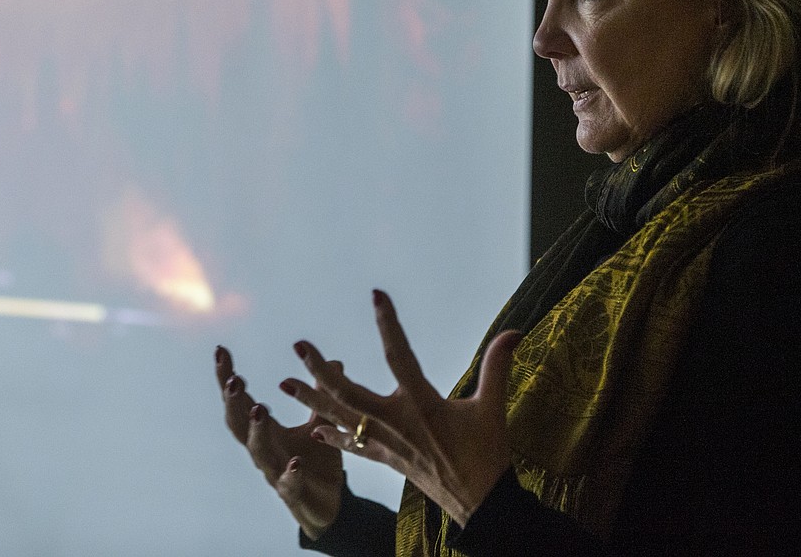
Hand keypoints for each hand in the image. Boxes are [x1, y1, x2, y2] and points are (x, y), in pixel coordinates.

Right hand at [215, 345, 343, 539]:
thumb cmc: (317, 461)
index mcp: (267, 430)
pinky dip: (290, 474)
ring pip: (259, 452)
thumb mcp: (321, 424)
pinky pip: (289, 484)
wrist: (329, 505)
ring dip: (257, 431)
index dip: (227, 377)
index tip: (220, 351)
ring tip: (258, 408)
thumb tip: (333, 362)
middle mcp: (265, 450)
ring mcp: (276, 472)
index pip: (241, 400)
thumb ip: (322, 396)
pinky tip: (295, 463)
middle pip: (239, 424)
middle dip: (233, 402)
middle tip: (233, 380)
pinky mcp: (294, 494)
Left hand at [280, 290, 521, 526]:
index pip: (399, 355)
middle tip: (298, 346)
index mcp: (421, 404)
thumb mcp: (492, 408)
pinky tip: (313, 427)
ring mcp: (386, 443)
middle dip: (320, 369)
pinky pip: (352, 446)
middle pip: (348, 391)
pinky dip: (332, 435)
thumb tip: (516, 332)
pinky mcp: (386, 459)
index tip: (376, 296)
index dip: (388, 324)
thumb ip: (497, 366)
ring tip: (284, 383)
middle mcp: (396, 421)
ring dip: (311, 400)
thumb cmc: (486, 454)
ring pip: (340, 418)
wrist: (480, 503)